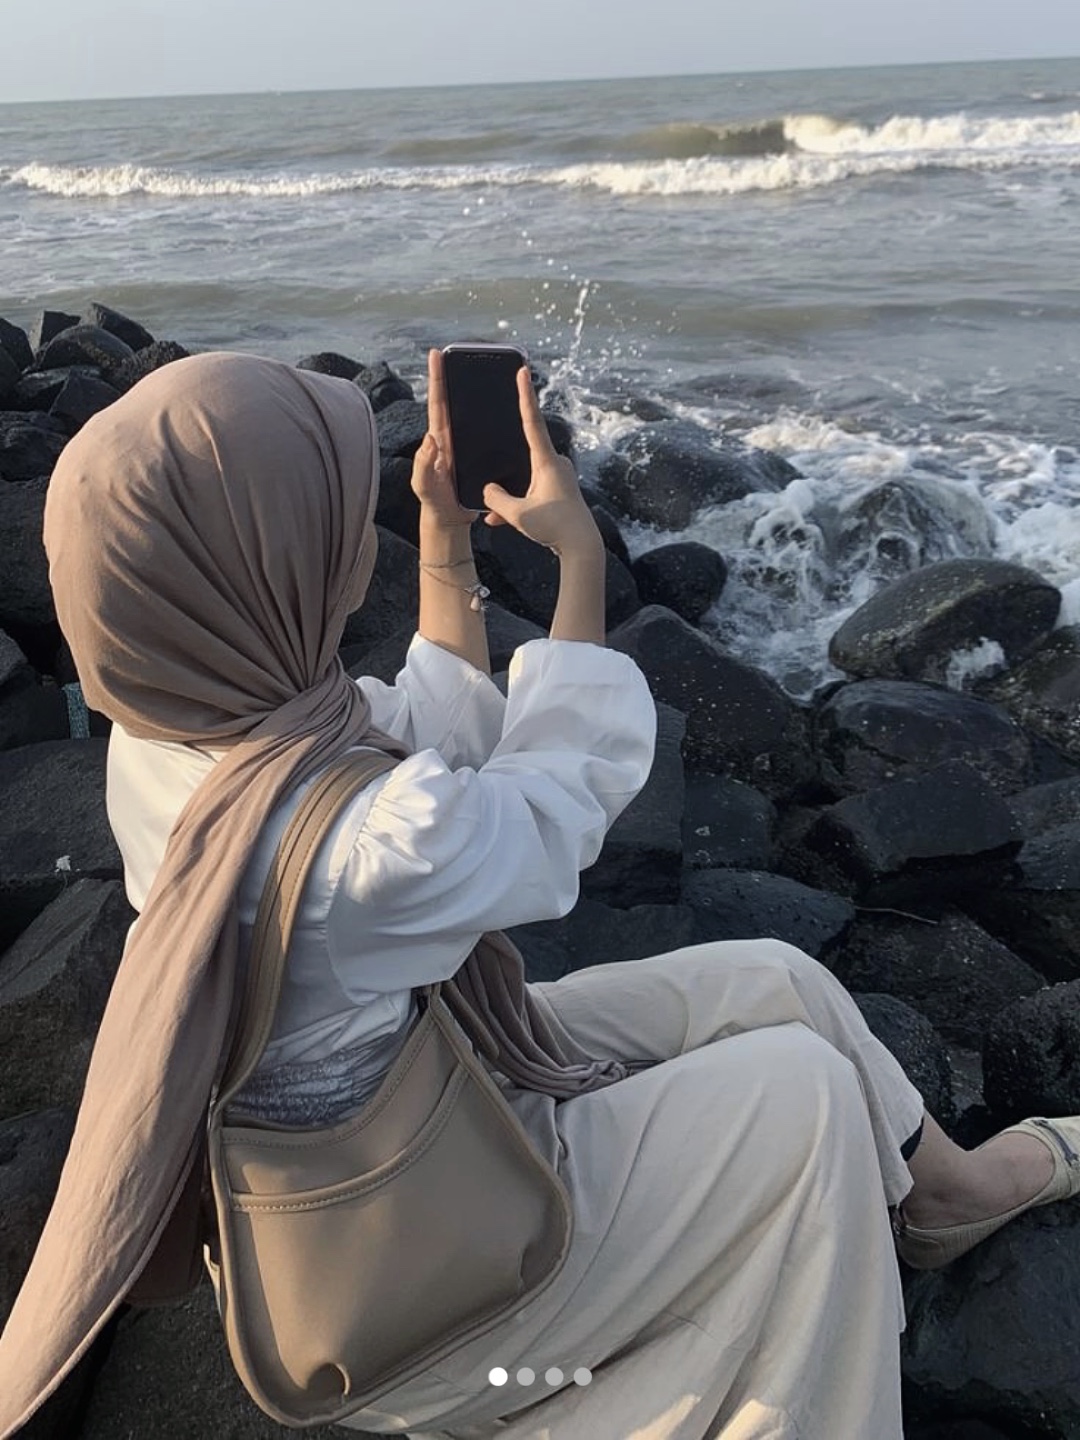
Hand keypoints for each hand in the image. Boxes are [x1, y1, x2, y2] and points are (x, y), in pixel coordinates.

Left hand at [410, 349, 476, 529]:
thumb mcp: (423, 486)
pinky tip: (501, 406)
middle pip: (452, 400)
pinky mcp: (476, 455)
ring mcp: (463, 445)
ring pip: (468, 413)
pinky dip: (490, 417)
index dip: (437, 379)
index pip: (437, 403)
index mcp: (438, 439)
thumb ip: (423, 464)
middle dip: (452, 374)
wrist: (450, 521)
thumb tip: (431, 438)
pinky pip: (484, 431)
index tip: (436, 355)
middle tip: (455, 351)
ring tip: (481, 369)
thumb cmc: (434, 503)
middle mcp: (450, 437)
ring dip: (473, 392)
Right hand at [483, 369, 601, 557]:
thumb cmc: (554, 527)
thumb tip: (487, 490)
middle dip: (506, 472)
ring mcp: (559, 477)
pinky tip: (501, 521)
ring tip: (497, 517)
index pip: (532, 421)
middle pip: (523, 457)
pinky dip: (519, 504)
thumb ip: (497, 500)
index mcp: (547, 461)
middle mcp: (556, 464)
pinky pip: (533, 492)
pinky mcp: (560, 491)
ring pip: (526, 479)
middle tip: (498, 477)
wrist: (582, 548)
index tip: (523, 371)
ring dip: (511, 495)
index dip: (525, 395)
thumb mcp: (518, 514)